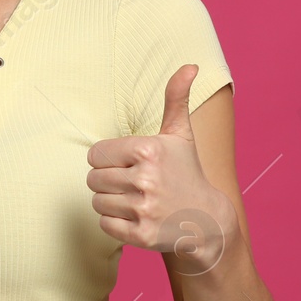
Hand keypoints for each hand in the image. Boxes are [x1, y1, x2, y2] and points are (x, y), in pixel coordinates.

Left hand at [86, 64, 234, 274]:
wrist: (207, 221)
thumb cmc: (186, 172)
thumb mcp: (181, 135)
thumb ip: (176, 98)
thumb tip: (190, 65)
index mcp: (148, 150)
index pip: (95, 154)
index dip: (108, 159)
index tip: (128, 164)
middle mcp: (146, 179)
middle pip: (94, 179)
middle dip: (108, 181)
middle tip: (132, 184)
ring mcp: (144, 209)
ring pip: (97, 202)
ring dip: (111, 202)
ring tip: (135, 200)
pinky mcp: (142, 235)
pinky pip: (104, 224)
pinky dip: (115, 222)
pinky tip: (136, 217)